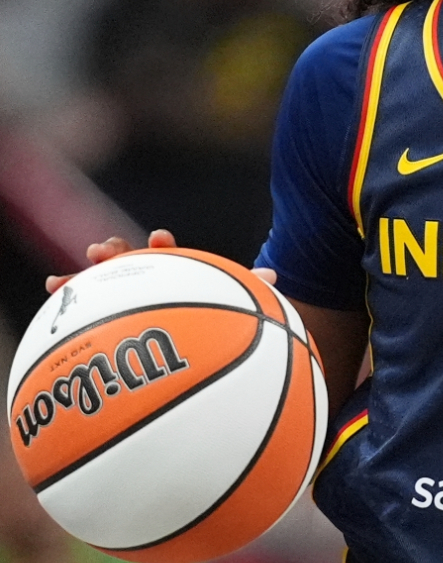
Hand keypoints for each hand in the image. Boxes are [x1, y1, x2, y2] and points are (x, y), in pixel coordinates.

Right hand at [45, 229, 277, 291]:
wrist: (202, 325)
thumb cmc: (216, 308)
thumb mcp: (233, 299)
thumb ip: (247, 287)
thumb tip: (273, 275)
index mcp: (177, 269)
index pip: (169, 253)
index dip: (162, 245)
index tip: (158, 238)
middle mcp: (148, 276)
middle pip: (126, 261)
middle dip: (112, 254)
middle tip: (99, 251)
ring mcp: (126, 293)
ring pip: (99, 283)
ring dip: (80, 279)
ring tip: (58, 282)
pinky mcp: (109, 312)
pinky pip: (85, 310)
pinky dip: (67, 304)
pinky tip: (50, 301)